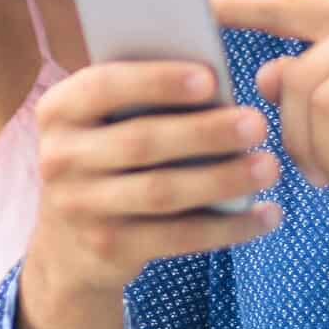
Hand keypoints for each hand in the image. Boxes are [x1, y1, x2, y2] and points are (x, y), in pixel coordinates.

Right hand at [24, 61, 282, 300]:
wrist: (69, 245)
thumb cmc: (108, 157)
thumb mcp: (105, 123)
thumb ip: (143, 99)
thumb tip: (218, 86)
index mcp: (59, 110)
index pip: (103, 86)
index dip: (157, 82)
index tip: (210, 79)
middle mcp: (59, 159)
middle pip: (140, 143)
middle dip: (204, 133)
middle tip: (257, 123)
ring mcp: (80, 209)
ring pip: (162, 193)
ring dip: (222, 179)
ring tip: (269, 166)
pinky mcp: (110, 249)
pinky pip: (178, 237)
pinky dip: (229, 227)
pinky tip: (267, 214)